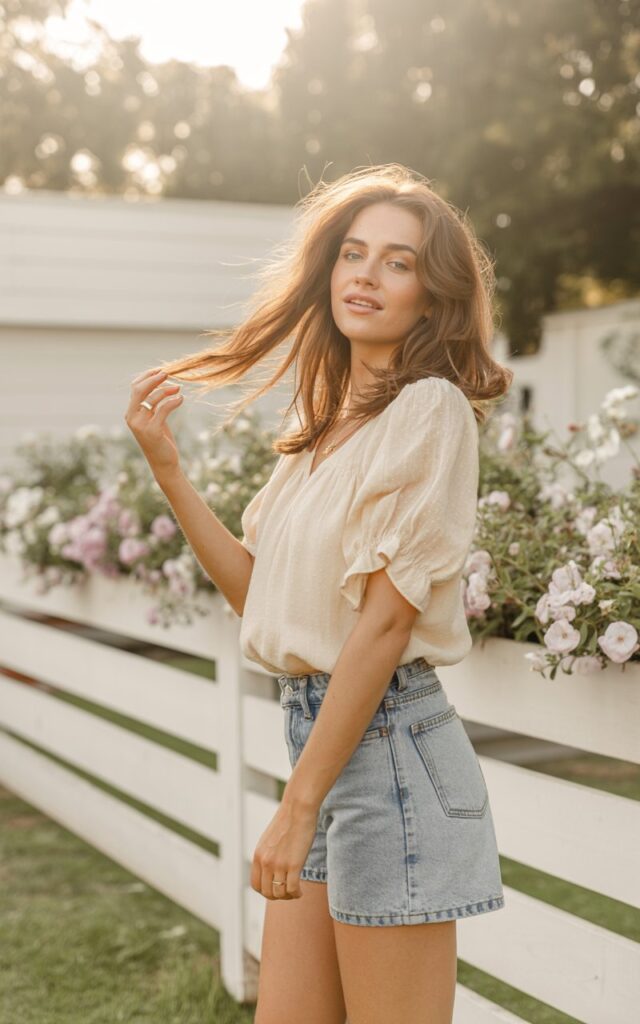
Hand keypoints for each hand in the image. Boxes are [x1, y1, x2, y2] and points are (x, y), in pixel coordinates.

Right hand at [125, 367, 183, 481]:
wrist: (164, 463)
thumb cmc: (161, 440)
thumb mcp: (154, 420)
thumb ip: (153, 405)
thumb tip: (162, 384)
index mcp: (131, 413)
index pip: (135, 387)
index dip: (147, 376)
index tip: (161, 370)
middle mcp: (132, 417)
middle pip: (139, 390)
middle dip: (154, 379)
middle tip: (168, 373)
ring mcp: (140, 425)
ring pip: (151, 398)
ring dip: (166, 390)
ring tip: (178, 388)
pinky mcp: (152, 431)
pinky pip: (162, 409)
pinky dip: (173, 401)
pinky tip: (181, 399)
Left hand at [250, 799, 318, 900]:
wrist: (298, 808)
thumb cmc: (288, 821)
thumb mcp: (270, 840)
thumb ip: (267, 855)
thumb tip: (271, 869)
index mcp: (258, 855)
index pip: (256, 885)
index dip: (265, 891)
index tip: (276, 889)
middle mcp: (265, 862)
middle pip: (267, 892)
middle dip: (278, 896)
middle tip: (287, 892)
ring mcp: (279, 864)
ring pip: (280, 893)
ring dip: (288, 896)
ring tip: (295, 892)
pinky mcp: (294, 864)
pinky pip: (292, 889)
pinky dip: (296, 894)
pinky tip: (300, 891)